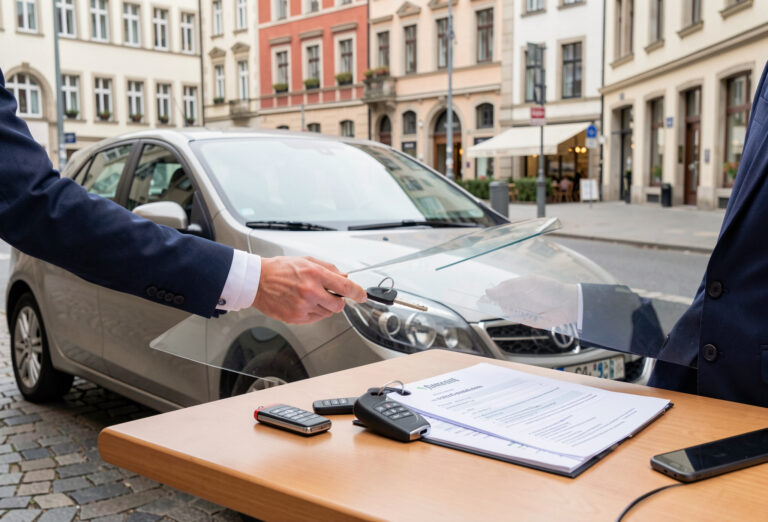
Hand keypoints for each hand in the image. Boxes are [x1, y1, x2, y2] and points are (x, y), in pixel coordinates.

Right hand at [252, 256, 366, 323]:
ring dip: (324, 306)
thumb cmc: (280, 269)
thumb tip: (344, 278)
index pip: (345, 287)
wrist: (257, 281)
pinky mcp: (296, 317)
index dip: (358, 293)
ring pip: (327, 313)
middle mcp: (311, 291)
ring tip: (309, 296)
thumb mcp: (307, 261)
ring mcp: (303, 306)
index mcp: (315, 274)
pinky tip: (302, 303)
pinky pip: (315, 319)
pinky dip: (313, 312)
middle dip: (337, 301)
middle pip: (338, 305)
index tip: (362, 296)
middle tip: (328, 294)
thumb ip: (328, 269)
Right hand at [483, 274, 578, 329]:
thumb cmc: (549, 289)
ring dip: (497, 308)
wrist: (566, 305)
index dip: (490, 293)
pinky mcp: (525, 319)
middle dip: (490, 302)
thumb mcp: (528, 283)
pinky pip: (512, 317)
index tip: (481, 297)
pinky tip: (501, 313)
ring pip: (504, 308)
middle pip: (499, 300)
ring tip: (492, 308)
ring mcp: (520, 308)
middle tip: (480, 304)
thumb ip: (509, 287)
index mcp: (518, 286)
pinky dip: (506, 315)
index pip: (500, 289)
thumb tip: (489, 291)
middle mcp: (518, 297)